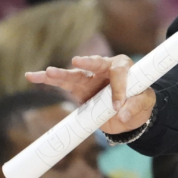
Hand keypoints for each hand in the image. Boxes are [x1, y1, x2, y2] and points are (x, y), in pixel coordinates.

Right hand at [26, 55, 155, 133]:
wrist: (128, 113)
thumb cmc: (139, 101)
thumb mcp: (145, 103)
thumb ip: (135, 106)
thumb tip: (121, 115)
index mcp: (123, 67)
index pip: (119, 73)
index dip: (118, 88)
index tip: (118, 106)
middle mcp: (104, 68)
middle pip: (95, 64)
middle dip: (86, 63)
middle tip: (76, 62)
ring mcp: (89, 78)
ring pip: (73, 74)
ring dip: (60, 74)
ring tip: (47, 72)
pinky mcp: (78, 89)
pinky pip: (62, 84)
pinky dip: (47, 81)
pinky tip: (31, 76)